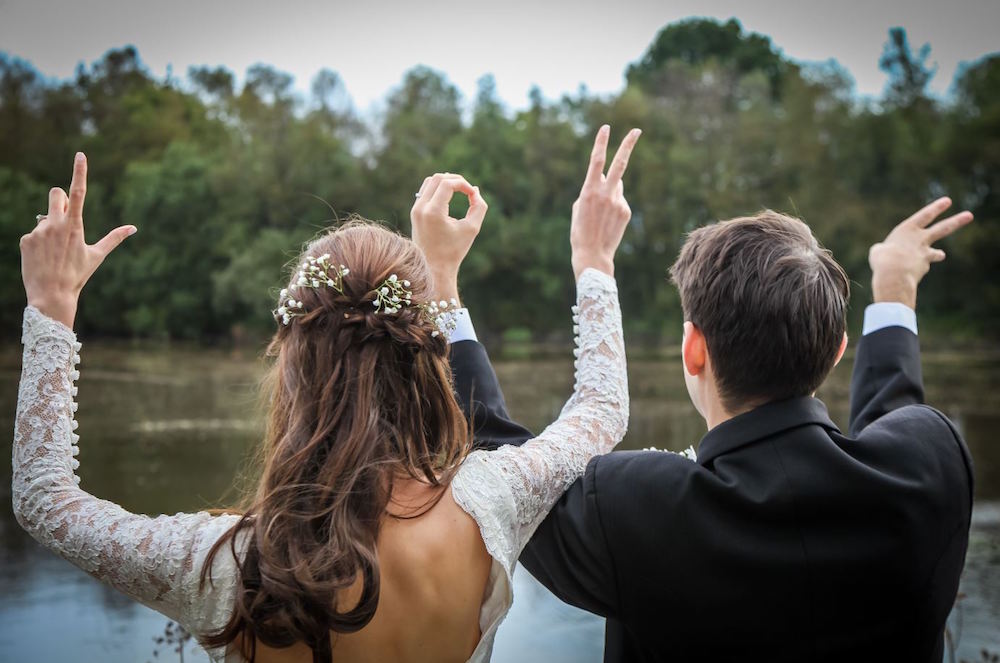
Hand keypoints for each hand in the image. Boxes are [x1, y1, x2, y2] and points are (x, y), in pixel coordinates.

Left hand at [19, 153, 136, 327]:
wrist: (52, 294)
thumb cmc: (78, 275)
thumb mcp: (97, 255)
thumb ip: (114, 238)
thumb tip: (133, 228)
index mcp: (75, 226)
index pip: (78, 192)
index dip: (80, 172)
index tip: (80, 155)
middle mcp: (55, 224)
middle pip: (55, 194)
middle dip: (60, 200)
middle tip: (64, 217)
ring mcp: (38, 231)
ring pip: (45, 218)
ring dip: (50, 228)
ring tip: (54, 252)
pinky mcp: (25, 239)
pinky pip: (34, 233)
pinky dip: (39, 243)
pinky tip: (43, 258)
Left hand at [411, 173, 487, 302]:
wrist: (433, 268)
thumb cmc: (454, 250)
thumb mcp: (472, 228)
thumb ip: (479, 206)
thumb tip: (475, 190)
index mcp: (433, 212)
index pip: (448, 183)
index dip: (463, 184)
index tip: (473, 194)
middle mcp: (421, 208)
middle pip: (438, 178)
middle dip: (456, 180)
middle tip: (468, 190)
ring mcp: (415, 209)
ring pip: (430, 181)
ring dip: (446, 182)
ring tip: (460, 190)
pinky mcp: (415, 212)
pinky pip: (425, 191)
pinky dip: (439, 189)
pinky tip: (450, 197)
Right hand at [571, 125, 640, 278]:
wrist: (592, 254)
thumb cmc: (580, 230)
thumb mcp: (579, 206)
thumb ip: (592, 188)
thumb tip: (606, 177)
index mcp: (589, 190)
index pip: (597, 161)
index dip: (601, 143)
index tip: (606, 127)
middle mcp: (606, 193)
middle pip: (620, 163)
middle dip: (628, 145)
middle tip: (637, 130)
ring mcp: (618, 201)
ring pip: (616, 186)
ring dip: (609, 191)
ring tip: (600, 213)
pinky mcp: (626, 210)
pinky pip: (620, 200)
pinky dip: (613, 205)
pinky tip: (607, 221)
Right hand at [869, 197, 972, 308]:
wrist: (894, 275)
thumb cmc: (883, 259)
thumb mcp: (878, 251)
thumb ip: (885, 250)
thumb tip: (889, 257)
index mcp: (908, 230)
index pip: (926, 215)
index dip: (936, 208)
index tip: (948, 201)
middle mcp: (921, 239)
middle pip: (943, 228)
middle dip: (957, 221)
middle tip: (969, 215)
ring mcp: (925, 254)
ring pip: (936, 253)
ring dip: (937, 254)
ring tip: (940, 255)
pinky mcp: (924, 268)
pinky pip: (920, 269)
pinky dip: (913, 272)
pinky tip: (905, 276)